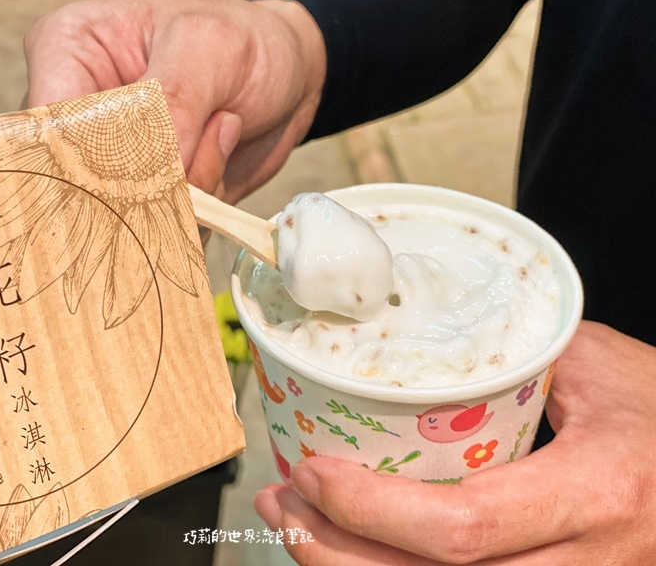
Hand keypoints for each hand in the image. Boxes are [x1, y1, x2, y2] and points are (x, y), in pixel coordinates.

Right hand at [23, 0, 325, 202]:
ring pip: (124, 216)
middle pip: (82, 183)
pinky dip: (198, 215)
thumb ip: (172, 100)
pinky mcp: (146, 199)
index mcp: (69, 55)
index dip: (96, 160)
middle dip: (147, 184)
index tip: (150, 166)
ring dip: (184, 197)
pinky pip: (159, 231)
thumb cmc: (244, 41)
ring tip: (222, 132)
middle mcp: (81, 117)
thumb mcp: (210, 47)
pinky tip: (221, 164)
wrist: (289, 76)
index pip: (54, 128)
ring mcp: (112, 164)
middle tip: (199, 145)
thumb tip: (149, 170)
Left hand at [255, 321, 655, 563]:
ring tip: (295, 524)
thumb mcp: (594, 365)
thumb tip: (411, 334)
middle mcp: (587, 565)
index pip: (463, 526)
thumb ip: (507, 357)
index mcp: (596, 493)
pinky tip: (352, 550)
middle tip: (280, 500)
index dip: (372, 511)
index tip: (311, 470)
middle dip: (335, 551)